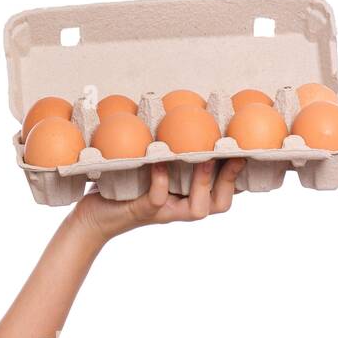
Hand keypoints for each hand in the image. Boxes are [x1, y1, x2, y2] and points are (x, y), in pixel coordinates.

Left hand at [69, 157, 246, 243]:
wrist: (91, 218)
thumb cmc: (121, 190)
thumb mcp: (148, 170)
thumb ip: (166, 155)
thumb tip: (180, 119)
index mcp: (184, 199)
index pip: (223, 195)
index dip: (238, 178)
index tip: (246, 153)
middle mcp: (177, 209)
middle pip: (218, 205)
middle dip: (229, 181)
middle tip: (231, 155)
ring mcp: (161, 212)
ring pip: (196, 209)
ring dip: (203, 182)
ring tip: (202, 157)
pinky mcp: (140, 211)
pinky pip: (157, 199)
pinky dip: (160, 181)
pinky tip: (159, 162)